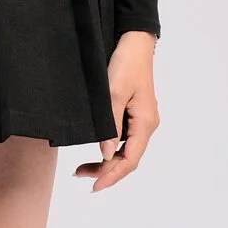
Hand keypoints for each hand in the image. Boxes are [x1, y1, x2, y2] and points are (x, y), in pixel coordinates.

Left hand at [73, 32, 159, 191]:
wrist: (135, 41)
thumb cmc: (126, 63)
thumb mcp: (114, 92)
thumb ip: (110, 124)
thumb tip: (106, 154)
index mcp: (145, 122)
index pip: (130, 159)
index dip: (112, 175)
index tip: (94, 186)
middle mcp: (147, 124)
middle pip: (129, 158)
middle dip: (106, 171)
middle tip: (80, 175)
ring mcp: (142, 118)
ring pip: (126, 149)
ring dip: (107, 161)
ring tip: (83, 167)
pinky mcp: (135, 111)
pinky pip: (124, 137)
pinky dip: (110, 147)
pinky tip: (97, 148)